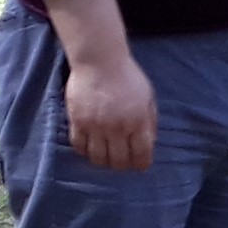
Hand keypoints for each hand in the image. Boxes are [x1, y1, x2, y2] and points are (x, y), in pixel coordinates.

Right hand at [65, 49, 157, 171]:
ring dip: (103, 161)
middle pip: (118, 161)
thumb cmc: (127, 77)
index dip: (141, 164)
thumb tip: (149, 143)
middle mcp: (118, 127)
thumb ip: (149, 121)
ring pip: (98, 158)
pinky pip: (79, 146)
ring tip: (105, 156)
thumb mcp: (148, 97)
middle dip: (122, 166)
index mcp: (139, 121)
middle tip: (121, 162)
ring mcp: (96, 126)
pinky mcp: (77, 121)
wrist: (100, 61)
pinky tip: (89, 147)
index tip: (139, 165)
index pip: (141, 155)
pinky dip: (85, 151)